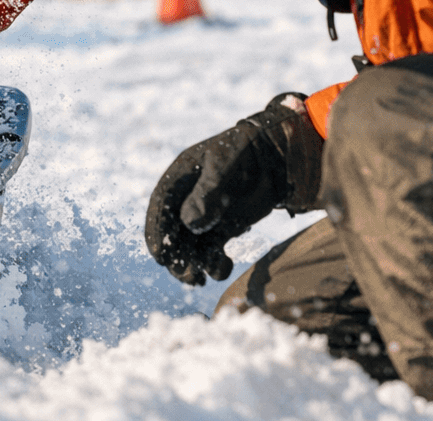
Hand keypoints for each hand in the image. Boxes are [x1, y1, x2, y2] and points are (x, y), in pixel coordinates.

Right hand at [144, 93, 323, 284]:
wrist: (275, 156)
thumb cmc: (245, 151)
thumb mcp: (223, 166)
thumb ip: (207, 193)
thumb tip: (190, 225)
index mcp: (179, 180)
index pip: (161, 208)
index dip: (157, 232)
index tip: (160, 255)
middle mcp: (186, 200)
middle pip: (173, 233)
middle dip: (176, 256)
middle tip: (185, 275)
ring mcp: (205, 215)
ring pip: (191, 246)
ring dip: (192, 264)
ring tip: (199, 280)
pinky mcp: (223, 227)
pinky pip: (212, 250)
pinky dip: (214, 263)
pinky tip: (222, 269)